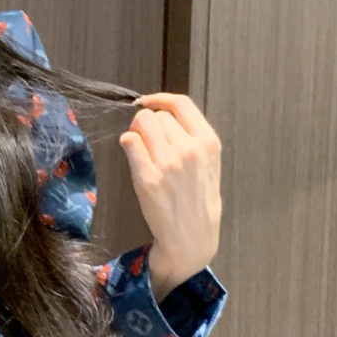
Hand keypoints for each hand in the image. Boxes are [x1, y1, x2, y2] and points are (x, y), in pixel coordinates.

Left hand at [118, 92, 221, 296]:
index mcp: (208, 143)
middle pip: (157, 116)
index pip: (181, 104)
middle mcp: (189, 149)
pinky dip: (127, 144)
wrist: (192, 237)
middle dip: (148, 124)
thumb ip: (191, 137)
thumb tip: (162, 114)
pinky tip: (132, 154)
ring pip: (141, 124)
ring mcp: (168, 163)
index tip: (147, 102)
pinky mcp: (147, 177)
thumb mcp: (208, 164)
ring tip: (140, 148)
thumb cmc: (198, 200)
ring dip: (136, 132)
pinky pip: (129, 142)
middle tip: (146, 140)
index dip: (160, 99)